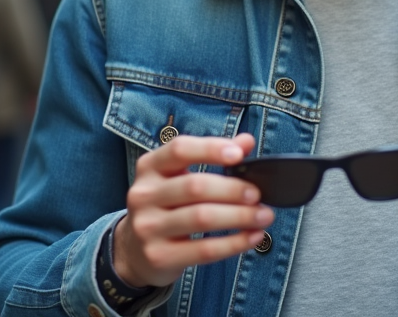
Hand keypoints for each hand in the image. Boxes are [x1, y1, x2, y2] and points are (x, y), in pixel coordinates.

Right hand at [114, 134, 273, 288]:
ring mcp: (148, 227)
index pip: (179, 149)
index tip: (239, 154)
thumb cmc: (166, 205)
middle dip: (233, 189)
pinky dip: (234, 243)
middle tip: (258, 194)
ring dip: (240, 216)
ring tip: (263, 216)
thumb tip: (247, 141)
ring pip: (201, 218)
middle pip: (195, 186)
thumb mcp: (179, 175)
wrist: (133, 251)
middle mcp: (144, 194)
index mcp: (149, 167)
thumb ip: (211, 155)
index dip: (210, 148)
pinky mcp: (159, 256)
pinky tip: (252, 237)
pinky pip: (204, 250)